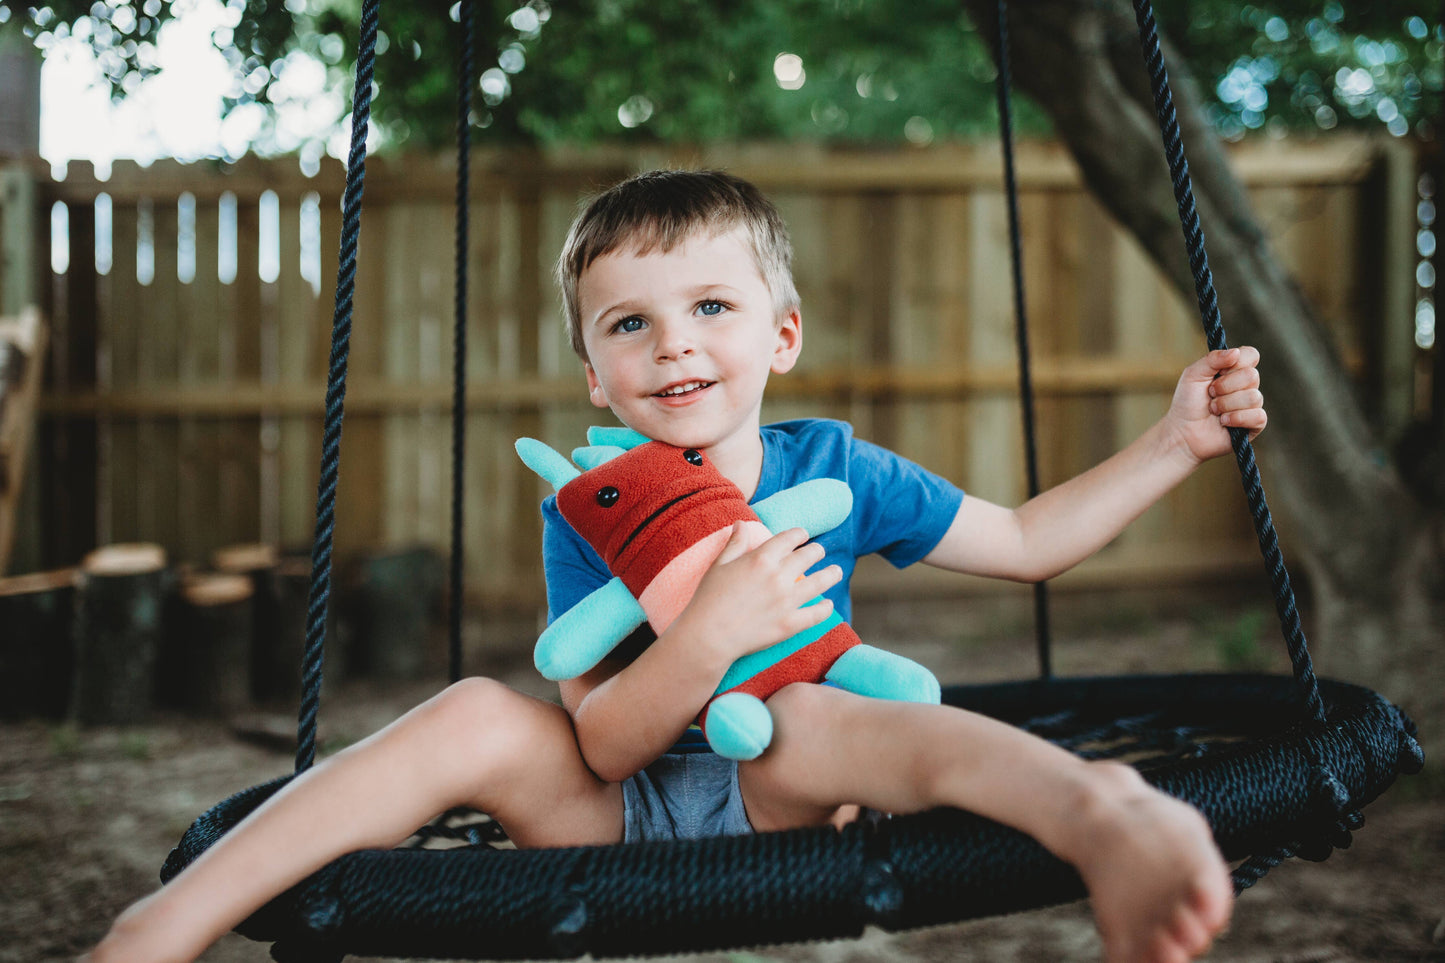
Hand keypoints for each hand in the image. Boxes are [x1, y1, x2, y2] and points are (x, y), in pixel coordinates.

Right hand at [676, 523, 841, 667]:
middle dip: (816, 551)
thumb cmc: (708, 599)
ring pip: (819, 582)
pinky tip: (828, 605)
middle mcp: (779, 577)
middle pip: (808, 556)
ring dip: (831, 574)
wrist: (708, 636)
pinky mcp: (789, 624)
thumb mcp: (719, 565)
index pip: (789, 538)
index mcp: (761, 559)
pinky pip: (815, 615)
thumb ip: (735, 543)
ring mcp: (787, 601)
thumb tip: (742, 523)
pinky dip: (825, 609)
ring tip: (836, 571)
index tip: (802, 535)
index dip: (799, 534)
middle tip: (819, 552)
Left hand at [1165, 347, 1266, 463]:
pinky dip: (1236, 418)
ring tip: (1213, 410)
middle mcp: (1246, 385)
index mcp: (1234, 369)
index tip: (1218, 372)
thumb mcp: (1193, 374)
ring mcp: (1252, 405)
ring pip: (1253, 397)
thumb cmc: (1187, 402)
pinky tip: (1224, 422)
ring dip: (1226, 404)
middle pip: (1252, 376)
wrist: (1182, 432)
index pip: (1251, 354)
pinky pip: (1258, 416)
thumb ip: (1212, 359)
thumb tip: (1236, 352)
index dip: (1236, 362)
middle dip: (1224, 387)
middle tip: (1210, 394)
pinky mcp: (1254, 424)